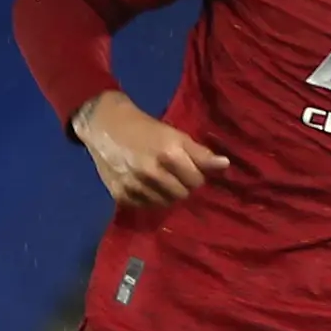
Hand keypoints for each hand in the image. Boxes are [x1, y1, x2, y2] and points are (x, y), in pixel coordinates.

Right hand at [73, 91, 228, 208]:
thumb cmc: (145, 128)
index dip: (196, 175)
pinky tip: (143, 184)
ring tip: (158, 179)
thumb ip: (200, 153)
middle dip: (182, 186)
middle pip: (182, 195)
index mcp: (169, 154)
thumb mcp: (175, 135)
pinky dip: (147, 198)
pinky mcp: (120, 194)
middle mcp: (151, 172)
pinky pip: (145, 206)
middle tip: (173, 174)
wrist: (105, 125)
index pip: (197, 181)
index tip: (188, 168)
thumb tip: (225, 165)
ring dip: (166, 194)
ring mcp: (134, 185)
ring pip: (164, 203)